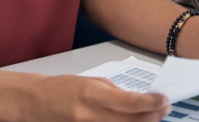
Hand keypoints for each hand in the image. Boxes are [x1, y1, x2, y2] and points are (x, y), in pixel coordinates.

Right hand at [28, 74, 170, 121]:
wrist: (34, 103)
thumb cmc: (61, 89)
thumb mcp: (92, 82)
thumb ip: (116, 93)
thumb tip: (140, 101)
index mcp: (92, 94)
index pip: (131, 103)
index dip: (152, 103)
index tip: (164, 100)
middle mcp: (89, 116)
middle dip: (153, 116)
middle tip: (163, 109)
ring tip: (151, 117)